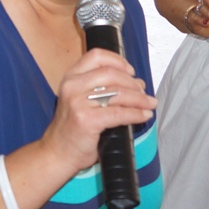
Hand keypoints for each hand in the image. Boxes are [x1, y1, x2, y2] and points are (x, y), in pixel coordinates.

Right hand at [42, 49, 156, 170]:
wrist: (58, 151)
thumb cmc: (72, 127)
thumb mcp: (79, 99)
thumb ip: (98, 89)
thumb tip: (134, 84)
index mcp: (70, 77)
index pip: (96, 56)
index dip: (118, 61)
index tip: (131, 71)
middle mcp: (72, 86)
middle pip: (111, 73)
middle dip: (133, 83)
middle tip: (144, 92)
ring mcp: (78, 102)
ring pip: (118, 93)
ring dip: (139, 98)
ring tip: (150, 104)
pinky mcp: (87, 120)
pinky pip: (119, 113)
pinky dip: (136, 114)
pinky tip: (144, 115)